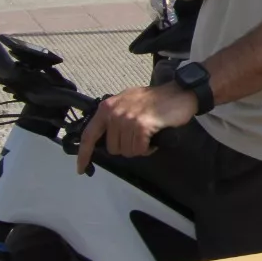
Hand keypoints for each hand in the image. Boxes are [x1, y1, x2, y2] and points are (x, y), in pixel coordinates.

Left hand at [76, 84, 197, 172]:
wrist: (180, 92)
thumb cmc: (156, 99)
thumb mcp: (128, 102)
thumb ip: (114, 116)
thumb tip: (105, 137)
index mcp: (107, 107)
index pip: (89, 135)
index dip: (84, 154)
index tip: (81, 168)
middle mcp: (114, 112)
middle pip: (113, 148)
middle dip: (127, 147)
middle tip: (139, 136)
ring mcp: (128, 119)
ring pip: (127, 150)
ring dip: (139, 148)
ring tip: (148, 135)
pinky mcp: (142, 126)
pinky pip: (139, 149)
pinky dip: (148, 148)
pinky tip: (153, 139)